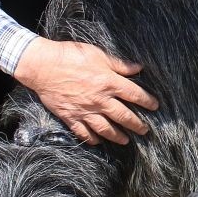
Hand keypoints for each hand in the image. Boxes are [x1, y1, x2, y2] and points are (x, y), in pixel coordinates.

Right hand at [14, 37, 158, 144]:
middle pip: (124, 116)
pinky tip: (98, 141)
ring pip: (106, 129)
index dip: (147, 101)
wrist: (43, 66)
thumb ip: (119, 64)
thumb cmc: (71, 55)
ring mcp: (85, 111)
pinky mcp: (70, 117)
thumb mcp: (99, 54)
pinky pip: (84, 133)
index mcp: (109, 82)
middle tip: (145, 130)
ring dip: (118, 136)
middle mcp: (100, 100)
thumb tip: (138, 67)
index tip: (155, 106)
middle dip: (137, 125)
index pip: (135, 95)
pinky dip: (92, 139)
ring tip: (126, 140)